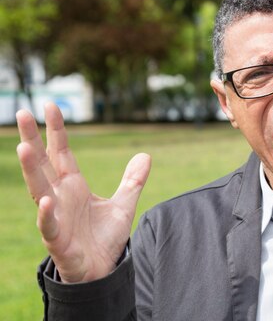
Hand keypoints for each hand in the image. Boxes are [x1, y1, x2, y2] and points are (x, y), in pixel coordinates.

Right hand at [16, 103, 150, 282]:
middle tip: (23, 113)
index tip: (51, 106)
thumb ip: (133, 181)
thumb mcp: (124, 204)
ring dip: (31, 169)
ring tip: (23, 147)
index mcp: (73, 185)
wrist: (101, 269)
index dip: (56, 130)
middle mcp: (60, 196)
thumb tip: (146, 155)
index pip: (61, 152)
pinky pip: (49, 225)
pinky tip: (45, 200)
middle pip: (43, 163)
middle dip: (32, 139)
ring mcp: (56, 216)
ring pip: (39, 188)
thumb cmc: (104, 237)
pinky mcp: (58, 239)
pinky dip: (47, 213)